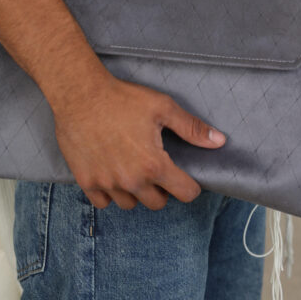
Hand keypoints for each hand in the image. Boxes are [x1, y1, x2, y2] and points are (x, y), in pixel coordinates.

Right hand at [50, 64, 226, 210]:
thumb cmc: (122, 98)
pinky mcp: (86, 181)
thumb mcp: (162, 107)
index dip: (190, 185)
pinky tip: (113, 173)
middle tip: (157, 168)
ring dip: (136, 192)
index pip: (185, 193)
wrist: (81, 95)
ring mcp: (107, 184)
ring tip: (134, 170)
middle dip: (163, 188)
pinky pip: (104, 202)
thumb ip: (192, 128)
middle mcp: (131, 181)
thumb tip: (219, 141)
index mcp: (153, 165)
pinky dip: (110, 193)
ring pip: (130, 204)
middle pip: (158, 203)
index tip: (186, 177)